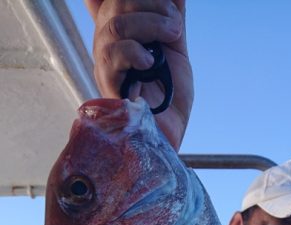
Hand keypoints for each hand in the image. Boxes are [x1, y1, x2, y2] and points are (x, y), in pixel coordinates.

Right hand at [84, 0, 192, 150]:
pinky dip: (137, 51)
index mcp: (119, 34)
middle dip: (152, 5)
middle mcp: (107, 46)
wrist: (171, 134)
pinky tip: (151, 63)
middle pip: (115, 4)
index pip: (103, 2)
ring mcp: (106, 66)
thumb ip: (171, 17)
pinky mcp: (109, 86)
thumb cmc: (171, 99)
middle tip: (174, 25)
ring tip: (171, 37)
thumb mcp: (175, 48)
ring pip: (117, 25)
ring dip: (152, 24)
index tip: (162, 7)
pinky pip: (114, 54)